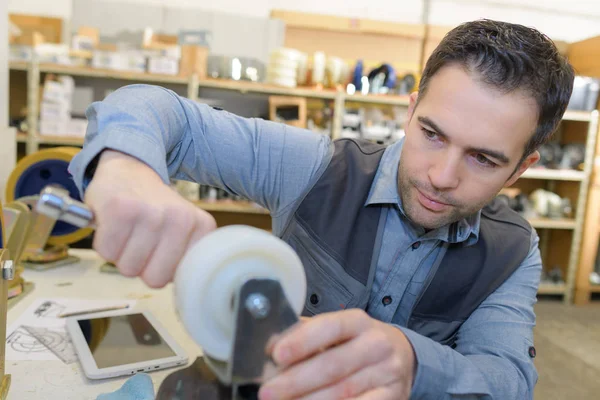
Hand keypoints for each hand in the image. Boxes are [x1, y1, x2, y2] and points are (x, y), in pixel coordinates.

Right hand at [84, 150, 216, 287]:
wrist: (129, 169)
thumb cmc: (154, 207)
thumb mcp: (183, 228)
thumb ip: (186, 257)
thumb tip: (184, 286)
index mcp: (201, 226)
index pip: (180, 278)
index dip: (163, 268)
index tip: (161, 249)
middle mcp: (180, 219)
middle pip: (154, 279)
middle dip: (142, 266)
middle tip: (141, 242)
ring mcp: (151, 213)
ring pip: (128, 268)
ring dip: (122, 254)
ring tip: (128, 231)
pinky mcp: (121, 209)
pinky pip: (107, 253)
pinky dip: (105, 243)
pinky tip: (114, 225)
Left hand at [260, 309, 415, 399]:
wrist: (401, 357)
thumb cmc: (356, 342)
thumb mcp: (336, 330)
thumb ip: (304, 334)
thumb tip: (269, 345)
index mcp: (358, 321)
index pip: (329, 327)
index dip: (302, 341)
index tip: (276, 354)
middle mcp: (376, 344)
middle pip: (333, 365)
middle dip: (296, 381)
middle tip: (268, 391)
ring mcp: (387, 373)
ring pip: (343, 392)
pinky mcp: (392, 397)